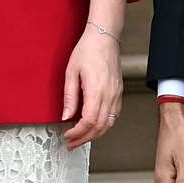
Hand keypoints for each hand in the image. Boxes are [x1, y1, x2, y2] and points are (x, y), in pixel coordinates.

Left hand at [61, 24, 122, 147]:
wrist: (104, 38)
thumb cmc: (87, 51)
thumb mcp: (71, 73)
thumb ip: (69, 97)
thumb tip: (65, 116)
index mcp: (96, 91)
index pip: (88, 121)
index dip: (77, 133)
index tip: (67, 136)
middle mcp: (109, 96)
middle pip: (99, 127)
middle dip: (84, 139)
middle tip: (71, 144)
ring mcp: (116, 95)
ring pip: (108, 124)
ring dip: (94, 135)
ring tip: (80, 139)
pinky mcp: (118, 93)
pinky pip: (114, 116)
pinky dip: (103, 126)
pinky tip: (93, 127)